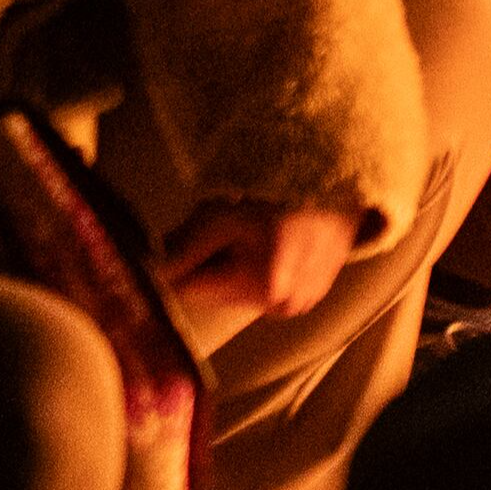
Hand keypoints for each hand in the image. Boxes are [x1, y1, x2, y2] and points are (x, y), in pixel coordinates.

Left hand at [160, 198, 361, 320]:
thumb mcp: (221, 215)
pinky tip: (275, 244)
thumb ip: (182, 247)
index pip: (189, 290)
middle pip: (217, 293)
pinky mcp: (314, 295)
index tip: (186, 237)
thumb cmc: (281, 194)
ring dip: (237, 267)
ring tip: (256, 234)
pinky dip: (262, 270)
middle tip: (229, 229)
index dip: (179, 262)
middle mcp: (283, 305)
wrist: (339, 184)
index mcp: (261, 287)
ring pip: (241, 291)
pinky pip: (269, 290)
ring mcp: (302, 303)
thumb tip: (151, 272)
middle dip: (212, 264)